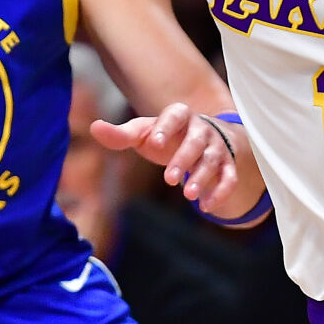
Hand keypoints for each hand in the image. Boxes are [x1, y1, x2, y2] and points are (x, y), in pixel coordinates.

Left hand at [91, 103, 249, 218]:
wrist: (203, 139)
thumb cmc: (165, 136)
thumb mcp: (143, 134)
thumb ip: (121, 134)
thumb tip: (94, 127)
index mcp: (180, 115)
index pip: (175, 115)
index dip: (165, 127)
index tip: (153, 142)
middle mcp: (202, 129)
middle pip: (196, 141)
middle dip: (183, 159)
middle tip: (169, 179)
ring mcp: (217, 147)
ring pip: (213, 160)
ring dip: (203, 177)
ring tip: (188, 195)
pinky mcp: (228, 165)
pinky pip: (230, 177)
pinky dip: (221, 192)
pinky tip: (206, 207)